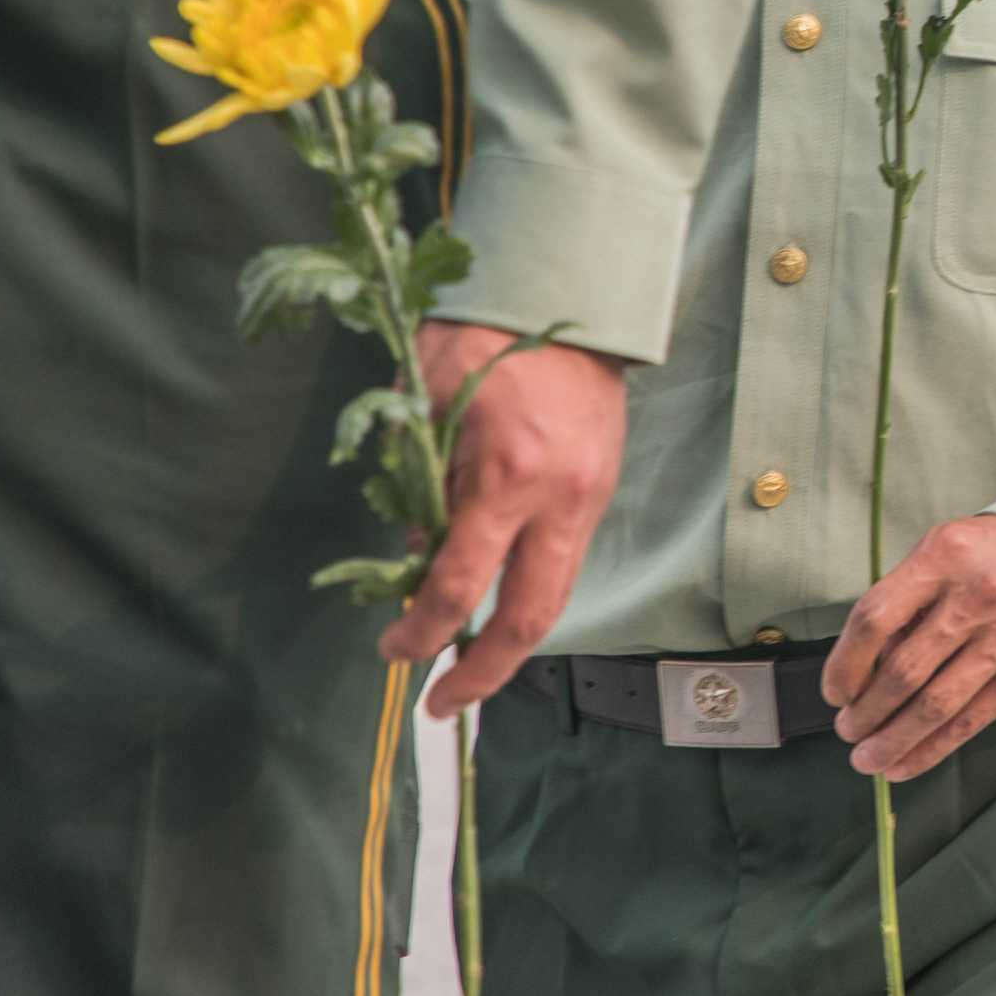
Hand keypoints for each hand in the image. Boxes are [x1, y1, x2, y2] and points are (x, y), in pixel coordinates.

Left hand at [380, 325, 627, 715]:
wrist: (564, 292)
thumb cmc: (479, 335)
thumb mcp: (424, 410)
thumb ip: (417, 489)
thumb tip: (413, 556)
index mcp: (505, 475)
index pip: (457, 585)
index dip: (420, 632)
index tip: (393, 650)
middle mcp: (558, 497)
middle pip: (529, 619)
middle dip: (484, 673)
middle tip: (445, 703)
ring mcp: (589, 494)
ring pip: (556, 596)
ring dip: (512, 639)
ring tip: (471, 665)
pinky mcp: (602, 486)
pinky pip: (565, 557)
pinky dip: (530, 588)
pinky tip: (498, 595)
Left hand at [824, 512, 995, 781]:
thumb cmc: (992, 554)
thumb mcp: (943, 551)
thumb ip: (907, 600)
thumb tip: (866, 670)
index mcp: (945, 557)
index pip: (876, 619)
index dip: (845, 664)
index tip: (833, 692)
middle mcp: (978, 596)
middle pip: (904, 671)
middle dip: (866, 712)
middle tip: (847, 731)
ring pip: (936, 706)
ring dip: (893, 740)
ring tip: (868, 758)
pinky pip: (973, 720)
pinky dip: (933, 748)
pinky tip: (906, 763)